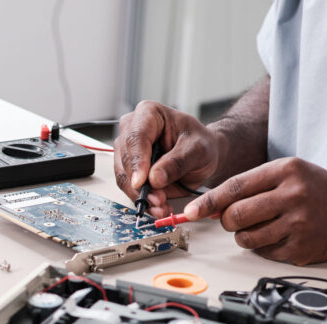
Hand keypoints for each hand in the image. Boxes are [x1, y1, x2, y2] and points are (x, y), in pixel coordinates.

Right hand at [114, 101, 224, 217]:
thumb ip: (177, 163)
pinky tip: (158, 207)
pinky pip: (129, 188)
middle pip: (125, 159)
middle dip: (140, 184)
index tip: (142, 181)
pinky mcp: (128, 169)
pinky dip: (143, 200)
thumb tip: (155, 178)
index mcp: (149, 113)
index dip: (137, 161)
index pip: (136, 137)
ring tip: (161, 206)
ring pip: (123, 177)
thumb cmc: (201, 145)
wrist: (202, 157)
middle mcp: (132, 129)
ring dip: (141, 196)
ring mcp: (127, 150)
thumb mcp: (197, 150)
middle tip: (158, 199)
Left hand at [183, 157, 326, 264]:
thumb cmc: (321, 193)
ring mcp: (298, 224)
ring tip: (263, 226)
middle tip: (236, 219)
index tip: (190, 211)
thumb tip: (212, 205)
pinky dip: (264, 247)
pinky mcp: (300, 248)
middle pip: (235, 215)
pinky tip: (282, 236)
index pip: (235, 187)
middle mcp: (293, 195)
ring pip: (245, 237)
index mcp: (287, 171)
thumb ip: (254, 184)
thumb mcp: (292, 173)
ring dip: (245, 235)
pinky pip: (263, 253)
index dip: (208, 202)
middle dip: (227, 220)